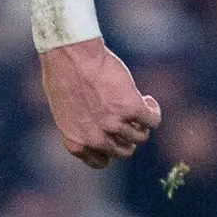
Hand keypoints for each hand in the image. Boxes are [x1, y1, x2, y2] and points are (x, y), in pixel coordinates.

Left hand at [41, 40, 159, 168]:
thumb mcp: (64, 111)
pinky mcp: (132, 109)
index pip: (102, 161)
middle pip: (125, 151)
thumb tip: (99, 129)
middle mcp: (96, 139)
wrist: (71, 55)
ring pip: (140, 137)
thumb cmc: (62, 75)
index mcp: (77, 143)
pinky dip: (153, 111)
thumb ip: (81, 126)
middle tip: (128, 119)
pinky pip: (153, 120)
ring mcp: (115, 125)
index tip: (114, 136)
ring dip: (141, 123)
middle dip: (128, 136)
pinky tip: (147, 99)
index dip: (111, 149)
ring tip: (138, 104)